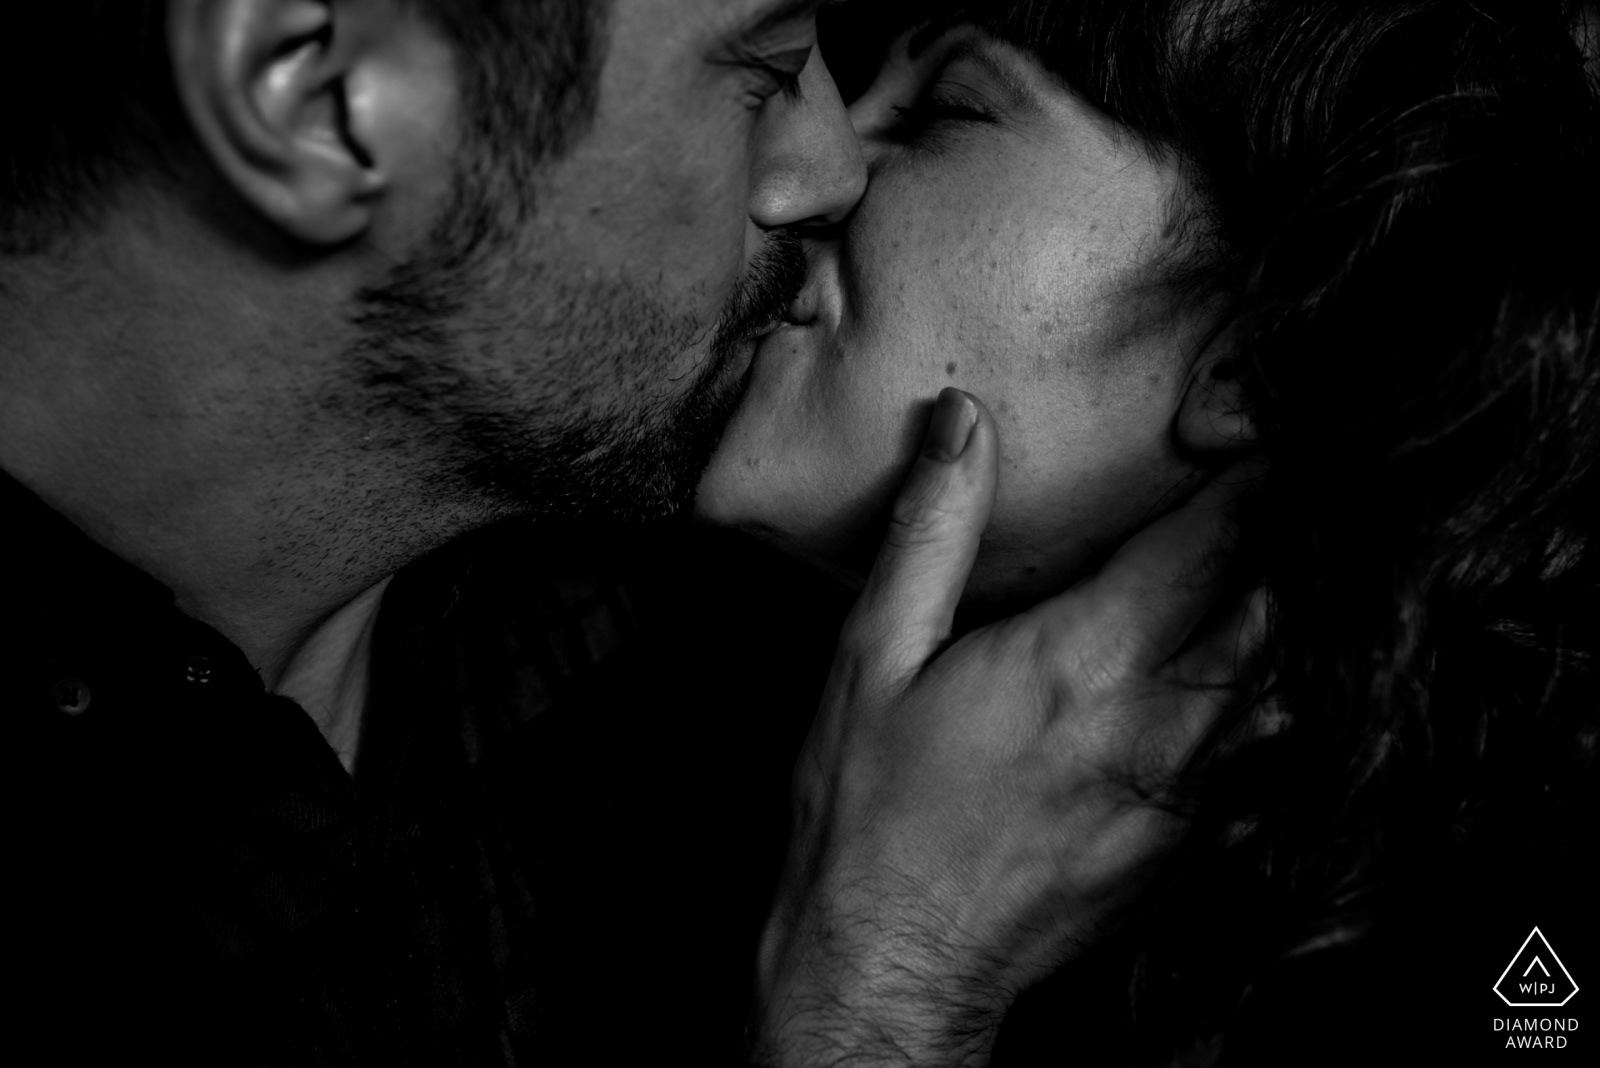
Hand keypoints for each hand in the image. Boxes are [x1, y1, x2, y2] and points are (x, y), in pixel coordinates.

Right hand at [754, 388, 1264, 1066]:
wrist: (893, 962)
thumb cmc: (871, 810)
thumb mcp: (874, 657)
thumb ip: (930, 532)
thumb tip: (962, 423)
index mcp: (1083, 659)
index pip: (1215, 540)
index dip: (1252, 474)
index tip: (1252, 435)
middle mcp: (1159, 722)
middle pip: (1280, 604)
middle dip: (1287, 539)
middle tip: (1275, 492)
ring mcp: (1187, 791)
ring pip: (1289, 681)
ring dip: (1287, 617)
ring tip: (1266, 570)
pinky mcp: (1190, 841)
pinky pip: (1269, 754)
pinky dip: (1274, 699)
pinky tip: (1243, 676)